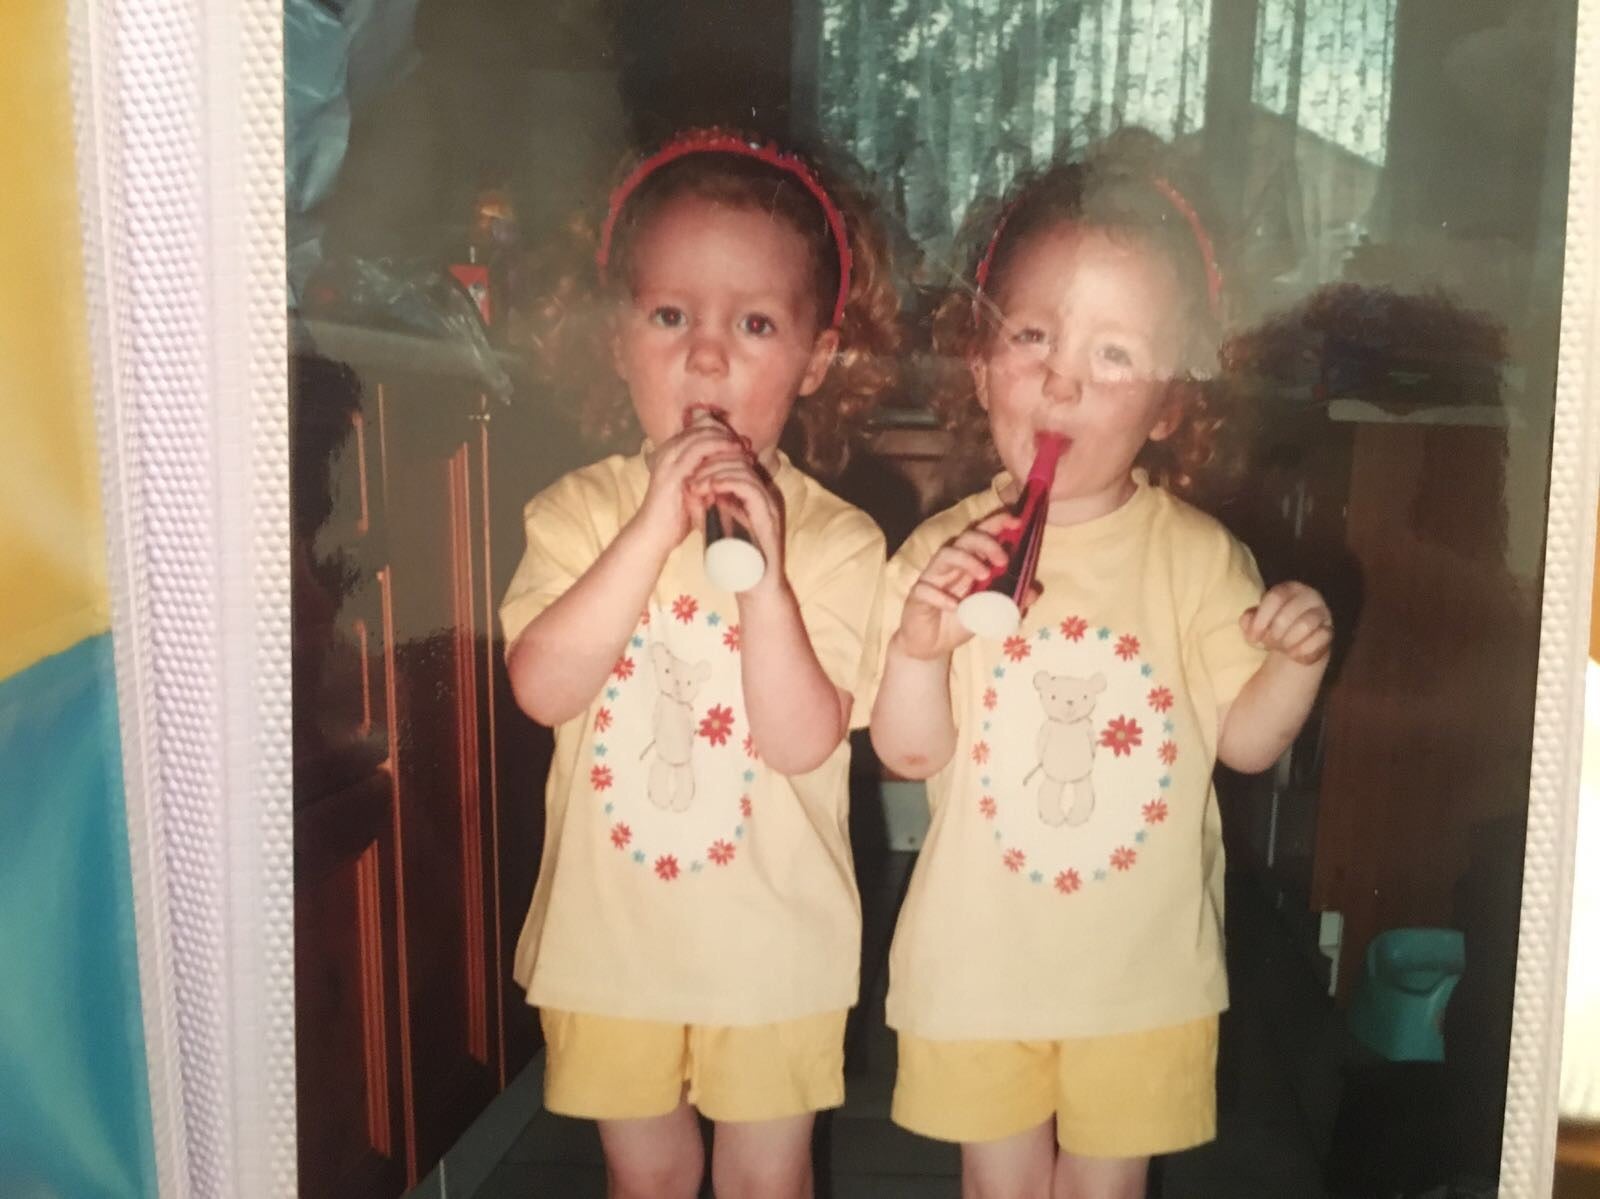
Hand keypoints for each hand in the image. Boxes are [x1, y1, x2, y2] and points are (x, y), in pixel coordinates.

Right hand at [631, 423, 747, 549]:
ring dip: (725, 439)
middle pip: (701, 427)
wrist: (654, 534)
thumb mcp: (695, 489)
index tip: (742, 443)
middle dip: (726, 432)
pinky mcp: (673, 469)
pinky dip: (720, 448)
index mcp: (670, 452)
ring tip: (742, 448)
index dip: (722, 432)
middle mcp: (667, 450)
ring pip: (702, 434)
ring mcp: (669, 458)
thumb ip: (708, 474)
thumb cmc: (677, 516)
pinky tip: (734, 455)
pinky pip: (700, 449)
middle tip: (745, 443)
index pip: (699, 429)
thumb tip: (733, 466)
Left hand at [688, 452, 786, 585]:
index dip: (713, 460)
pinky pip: (750, 488)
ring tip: (697, 481)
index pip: (736, 463)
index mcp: (754, 496)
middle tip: (690, 472)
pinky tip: (711, 486)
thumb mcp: (715, 525)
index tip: (690, 469)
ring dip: (717, 471)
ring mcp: (769, 504)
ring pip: (745, 469)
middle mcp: (764, 495)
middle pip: (740, 460)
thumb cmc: (736, 560)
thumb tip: (690, 485)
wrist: (755, 586)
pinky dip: (728, 482)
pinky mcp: (769, 515)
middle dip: (712, 461)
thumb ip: (707, 505)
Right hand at [894, 510, 1029, 660]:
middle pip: (965, 539)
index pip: (981, 535)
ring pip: (945, 555)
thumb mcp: (990, 614)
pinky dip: (941, 596)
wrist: (930, 647)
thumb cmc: (958, 622)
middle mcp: (950, 566)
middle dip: (986, 542)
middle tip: (1003, 560)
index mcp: (968, 564)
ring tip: (984, 575)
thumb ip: (1011, 601)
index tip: (1016, 522)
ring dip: (966, 560)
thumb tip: (1034, 591)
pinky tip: (955, 607)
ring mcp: (932, 579)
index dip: (997, 524)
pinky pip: (925, 589)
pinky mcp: (917, 597)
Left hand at [1241, 582, 1332, 665]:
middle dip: (1274, 635)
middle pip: (1287, 614)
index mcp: (1288, 589)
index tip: (1253, 639)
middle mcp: (1309, 596)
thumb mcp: (1255, 623)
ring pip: (1305, 625)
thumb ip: (1248, 620)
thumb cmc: (1272, 627)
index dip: (1261, 620)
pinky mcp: (1329, 632)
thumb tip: (1248, 620)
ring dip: (1288, 642)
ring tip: (1282, 649)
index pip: (1275, 597)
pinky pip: (1319, 641)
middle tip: (1269, 644)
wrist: (1293, 644)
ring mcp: (1323, 613)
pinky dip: (1303, 652)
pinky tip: (1294, 655)